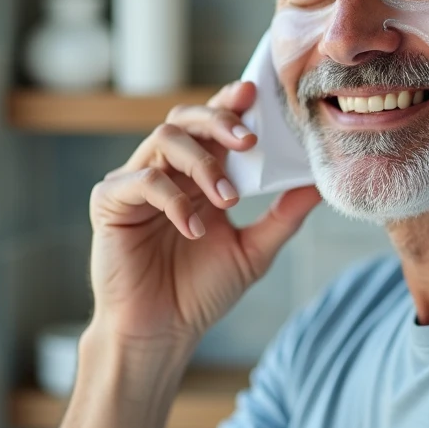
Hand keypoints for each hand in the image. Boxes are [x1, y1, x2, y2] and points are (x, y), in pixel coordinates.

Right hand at [87, 81, 320, 350]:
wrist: (163, 332)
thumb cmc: (201, 292)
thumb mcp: (253, 250)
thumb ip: (283, 216)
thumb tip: (318, 184)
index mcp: (197, 174)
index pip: (212, 124)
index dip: (230, 103)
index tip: (255, 95)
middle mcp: (166, 171)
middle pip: (185, 118)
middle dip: (218, 120)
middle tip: (248, 140)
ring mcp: (135, 183)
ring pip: (164, 139)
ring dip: (202, 162)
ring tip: (228, 199)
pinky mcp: (110, 202)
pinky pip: (141, 180)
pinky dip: (173, 198)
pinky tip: (194, 228)